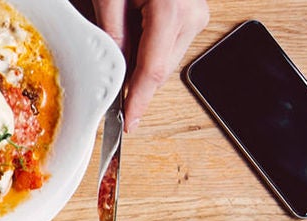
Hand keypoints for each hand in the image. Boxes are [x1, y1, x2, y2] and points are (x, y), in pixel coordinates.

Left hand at [92, 0, 208, 130]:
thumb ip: (112, 34)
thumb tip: (113, 72)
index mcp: (171, 11)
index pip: (153, 70)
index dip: (138, 101)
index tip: (127, 124)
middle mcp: (191, 16)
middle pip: (158, 68)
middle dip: (133, 83)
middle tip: (110, 93)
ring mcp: (196, 16)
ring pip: (163, 60)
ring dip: (139, 64)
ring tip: (120, 38)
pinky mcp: (193, 15)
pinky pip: (166, 45)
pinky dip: (147, 50)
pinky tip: (132, 37)